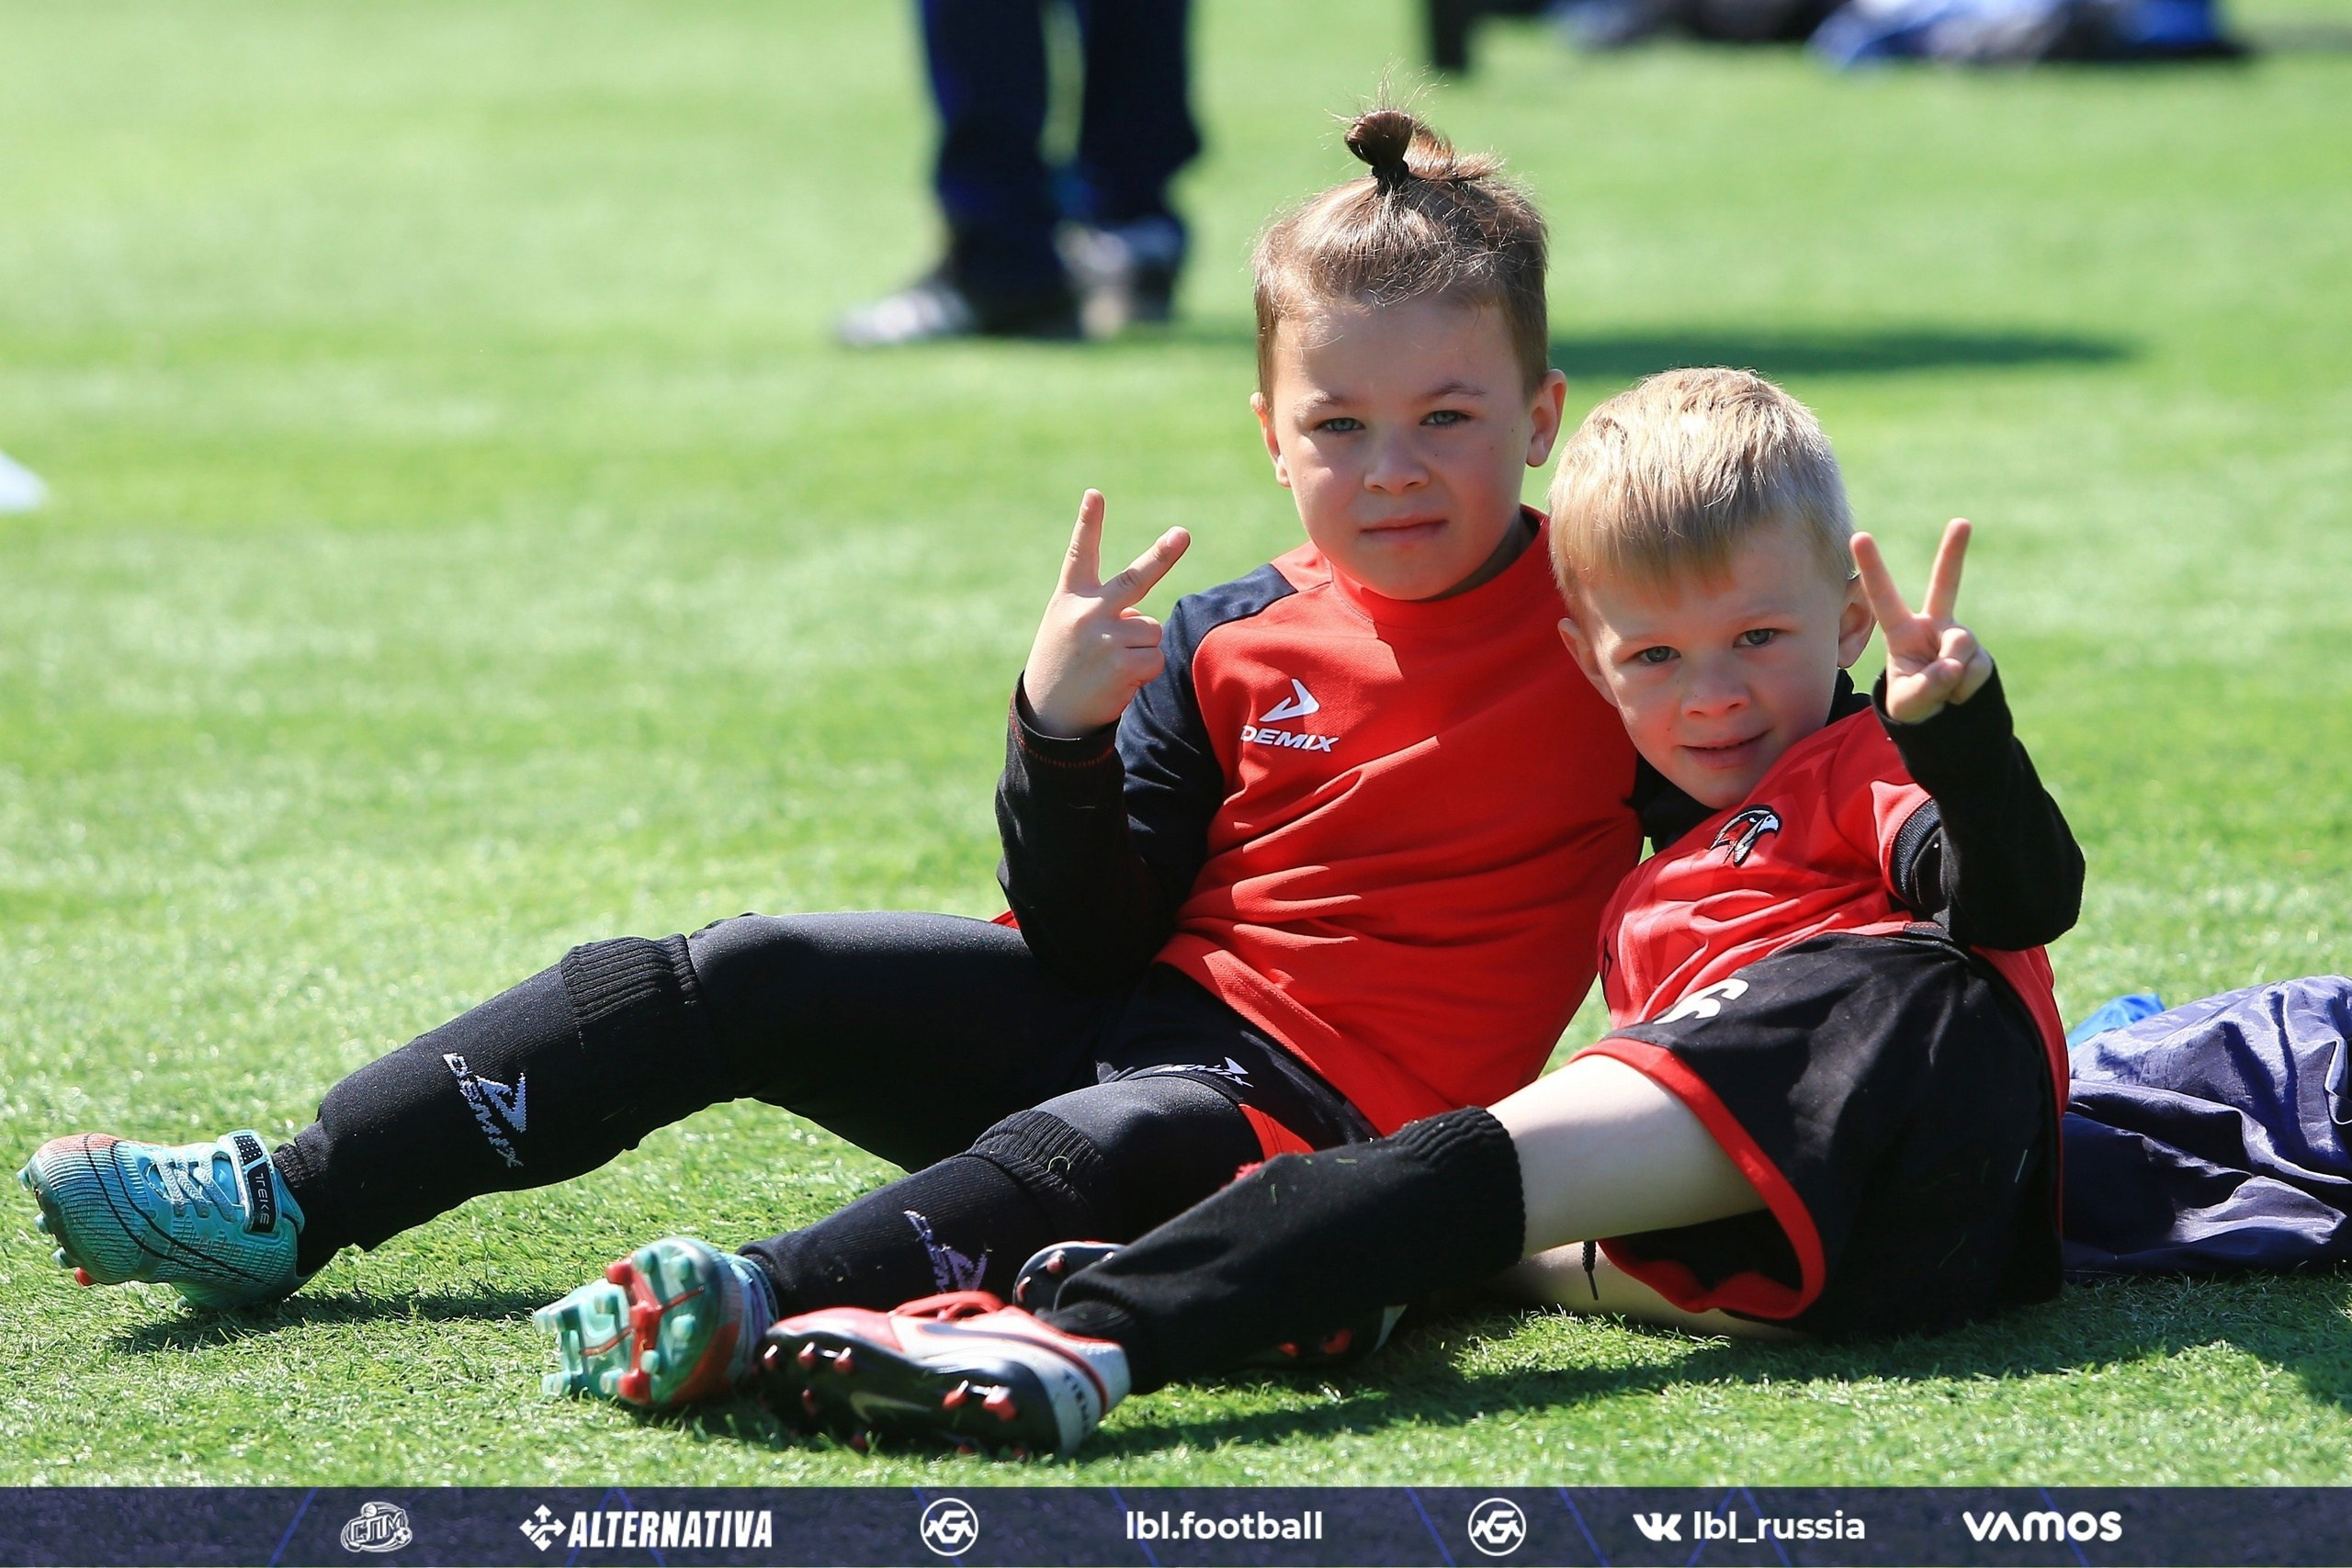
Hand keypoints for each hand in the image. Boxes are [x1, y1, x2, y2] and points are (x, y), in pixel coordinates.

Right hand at [1021, 490, 1189, 736]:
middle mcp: (1088, 613)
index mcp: (1071, 597)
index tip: (1095, 495)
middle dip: (1162, 555)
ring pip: (1152, 629)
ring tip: (1112, 662)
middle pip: (1135, 579)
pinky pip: (1155, 657)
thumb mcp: (1067, 624)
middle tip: (1182, 534)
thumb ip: (1104, 610)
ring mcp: (1106, 639)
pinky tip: (1118, 678)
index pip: (1080, 554)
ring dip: (1141, 646)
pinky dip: (1144, 669)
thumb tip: (1148, 621)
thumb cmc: (1063, 661)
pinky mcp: (1123, 666)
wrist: (1050, 714)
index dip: (1089, 523)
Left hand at [1850, 518, 1994, 724]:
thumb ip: (1927, 685)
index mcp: (1902, 631)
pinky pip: (1975, 669)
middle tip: (1962, 522)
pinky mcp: (1980, 654)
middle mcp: (1933, 626)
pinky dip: (1965, 689)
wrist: (1943, 718)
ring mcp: (1959, 637)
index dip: (1873, 567)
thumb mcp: (1909, 702)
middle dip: (1954, 552)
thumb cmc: (1913, 704)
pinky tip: (1958, 693)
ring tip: (1941, 691)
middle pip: (1945, 584)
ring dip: (1950, 676)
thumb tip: (1953, 665)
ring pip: (1959, 646)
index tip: (1858, 536)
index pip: (1883, 596)